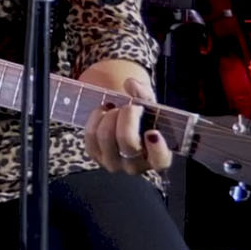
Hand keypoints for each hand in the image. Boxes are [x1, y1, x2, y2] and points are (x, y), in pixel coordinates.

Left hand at [80, 59, 172, 173]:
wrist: (126, 121)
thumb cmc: (143, 118)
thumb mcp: (149, 105)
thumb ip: (144, 94)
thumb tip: (130, 84)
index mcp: (157, 157)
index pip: (160, 160)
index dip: (157, 148)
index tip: (152, 132)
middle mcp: (135, 166)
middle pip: (127, 141)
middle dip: (127, 115)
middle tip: (131, 107)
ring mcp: (113, 163)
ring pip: (106, 136)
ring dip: (111, 114)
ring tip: (117, 109)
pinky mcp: (95, 156)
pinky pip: (90, 135)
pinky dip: (96, 117)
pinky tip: (105, 111)